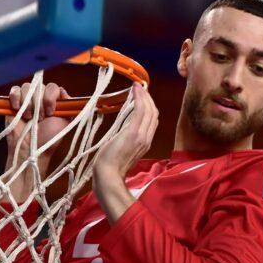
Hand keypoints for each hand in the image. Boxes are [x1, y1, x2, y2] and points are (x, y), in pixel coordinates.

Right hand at [6, 82, 70, 165]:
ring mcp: (26, 99)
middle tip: (40, 119)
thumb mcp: (65, 121)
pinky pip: (14, 90)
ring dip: (28, 104)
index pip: (52, 87)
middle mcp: (40, 97)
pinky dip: (16, 98)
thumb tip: (63, 90)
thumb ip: (68, 105)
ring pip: (26, 87)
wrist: (32, 149)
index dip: (50, 98)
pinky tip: (18, 109)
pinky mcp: (13, 102)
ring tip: (29, 118)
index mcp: (53, 100)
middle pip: (39, 86)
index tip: (50, 113)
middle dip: (39, 104)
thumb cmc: (49, 137)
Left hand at [92, 83, 158, 222]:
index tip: (142, 97)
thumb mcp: (122, 151)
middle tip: (139, 89)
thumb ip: (126, 140)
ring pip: (149, 110)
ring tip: (137, 87)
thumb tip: (123, 131)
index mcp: (145, 143)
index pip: (152, 121)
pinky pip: (140, 111)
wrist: (108, 175)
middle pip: (153, 113)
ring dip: (144, 96)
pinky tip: (134, 90)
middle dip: (148, 99)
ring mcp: (141, 136)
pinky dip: (139, 98)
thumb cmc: (110, 166)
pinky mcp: (133, 133)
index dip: (149, 107)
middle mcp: (147, 138)